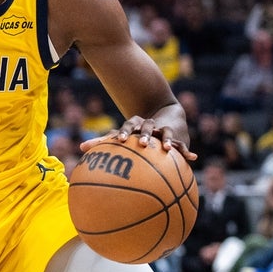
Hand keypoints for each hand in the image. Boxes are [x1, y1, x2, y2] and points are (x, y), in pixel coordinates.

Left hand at [80, 114, 197, 163]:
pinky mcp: (177, 136)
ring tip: (168, 148)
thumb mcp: (122, 135)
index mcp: (135, 124)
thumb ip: (101, 142)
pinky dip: (186, 151)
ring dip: (167, 140)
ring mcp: (164, 130)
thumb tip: (80, 147)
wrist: (165, 113)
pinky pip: (182, 145)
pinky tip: (193, 158)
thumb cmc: (136, 131)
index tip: (120, 140)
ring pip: (165, 133)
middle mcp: (149, 125)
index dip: (124, 132)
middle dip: (145, 135)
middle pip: (147, 127)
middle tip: (143, 144)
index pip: (128, 125)